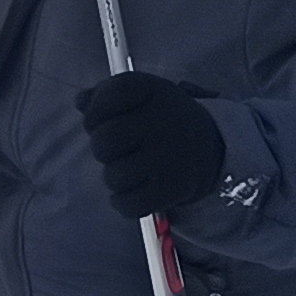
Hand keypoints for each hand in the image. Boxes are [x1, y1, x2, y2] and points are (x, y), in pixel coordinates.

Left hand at [79, 72, 228, 218]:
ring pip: (113, 177)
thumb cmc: (163, 121)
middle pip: (104, 141)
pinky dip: (124, 202)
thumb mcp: (142, 97)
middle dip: (102, 149)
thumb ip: (107, 95)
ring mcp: (171, 156)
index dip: (96, 111)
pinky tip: (134, 190)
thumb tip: (81, 101)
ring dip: (115, 177)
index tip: (102, 119)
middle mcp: (165, 121)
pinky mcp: (175, 188)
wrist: (214, 147)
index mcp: (156, 91)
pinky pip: (128, 204)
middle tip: (119, 149)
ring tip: (134, 168)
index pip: (111, 94)